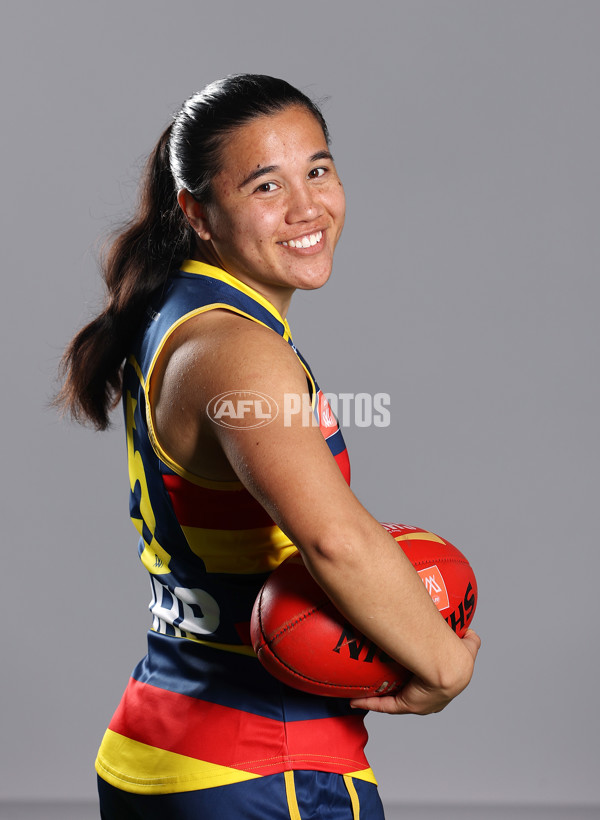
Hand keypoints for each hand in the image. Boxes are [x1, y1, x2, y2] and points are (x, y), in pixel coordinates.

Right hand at [350, 629, 480, 714]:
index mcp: (448, 684)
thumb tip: (470, 629)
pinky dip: (370, 703)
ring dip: (382, 697)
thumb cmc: (455, 651)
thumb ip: (469, 639)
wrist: (447, 664)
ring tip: (365, 689)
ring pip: (397, 701)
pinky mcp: (407, 705)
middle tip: (388, 676)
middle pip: (416, 695)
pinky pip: (385, 706)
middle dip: (404, 689)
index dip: (426, 679)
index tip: (415, 670)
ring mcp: (420, 703)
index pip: (435, 685)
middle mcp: (434, 697)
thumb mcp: (466, 644)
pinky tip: (356, 700)